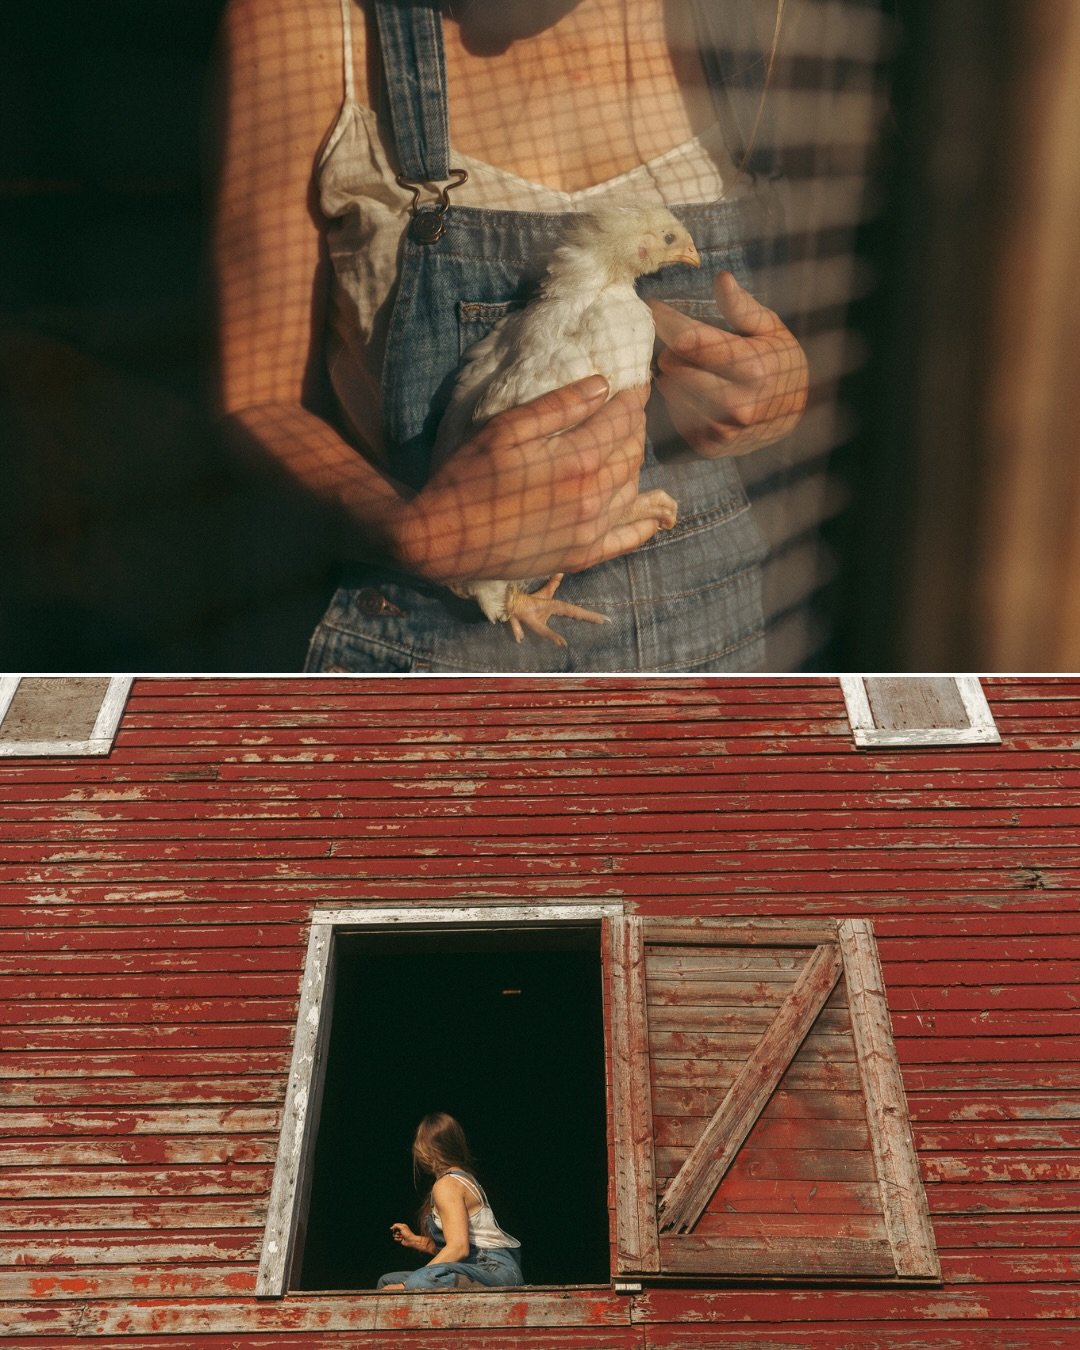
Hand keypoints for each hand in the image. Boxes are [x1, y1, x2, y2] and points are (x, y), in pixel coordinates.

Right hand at [390, 1222, 420, 1248]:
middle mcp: (402, 1230)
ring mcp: (401, 1235)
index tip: (392, 1229)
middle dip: (394, 1231)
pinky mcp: (401, 1239)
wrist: (410, 1240)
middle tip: (394, 1232)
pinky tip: (398, 1239)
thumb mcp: (402, 1228)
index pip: (397, 1225)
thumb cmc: (407, 1233)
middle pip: (395, 1230)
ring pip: (395, 1235)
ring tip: (398, 1236)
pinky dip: (396, 1239)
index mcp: (403, 1226)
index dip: (394, 1226)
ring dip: (396, 1235)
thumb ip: (396, 1226)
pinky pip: (396, 1239)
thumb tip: (391, 1227)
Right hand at [396, 378, 671, 583]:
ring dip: (633, 464)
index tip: (634, 383)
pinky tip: (650, 510)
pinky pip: (628, 538)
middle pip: (633, 453)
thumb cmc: (467, 477)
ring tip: (621, 446)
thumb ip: (558, 406)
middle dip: (633, 427)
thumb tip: (602, 385)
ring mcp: (591, 532)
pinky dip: (643, 522)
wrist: (442, 538)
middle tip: (625, 411)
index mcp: (577, 461)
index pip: (623, 420)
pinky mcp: (582, 556)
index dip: (632, 397)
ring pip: (633, 489)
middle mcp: (593, 498)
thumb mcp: (506, 429)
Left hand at [649, 272, 807, 457]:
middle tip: (680, 345)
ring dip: (673, 376)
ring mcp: (724, 428)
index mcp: (753, 367)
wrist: (797, 416)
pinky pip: (677, 416)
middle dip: (672, 350)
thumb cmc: (780, 362)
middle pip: (676, 367)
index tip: (654, 307)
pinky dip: (678, 400)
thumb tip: (722, 277)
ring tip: (686, 367)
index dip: (667, 321)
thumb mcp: (770, 329)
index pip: (692, 340)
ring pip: (673, 391)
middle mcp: (738, 402)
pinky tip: (692, 391)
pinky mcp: (712, 446)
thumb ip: (742, 307)